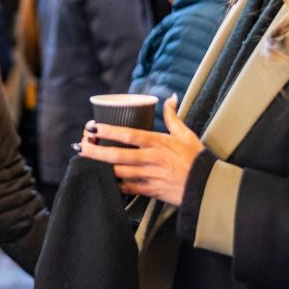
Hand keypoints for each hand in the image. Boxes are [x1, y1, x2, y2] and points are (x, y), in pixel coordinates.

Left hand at [79, 94, 203, 205]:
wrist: (207, 187)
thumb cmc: (196, 159)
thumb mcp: (186, 134)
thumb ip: (173, 117)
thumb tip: (170, 98)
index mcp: (158, 143)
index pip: (128, 134)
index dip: (109, 130)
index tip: (93, 127)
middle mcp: (151, 159)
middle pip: (118, 155)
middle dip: (96, 151)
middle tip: (80, 146)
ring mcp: (150, 176)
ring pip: (119, 172)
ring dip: (101, 168)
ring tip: (85, 162)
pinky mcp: (151, 191)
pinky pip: (128, 188)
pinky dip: (114, 185)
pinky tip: (102, 181)